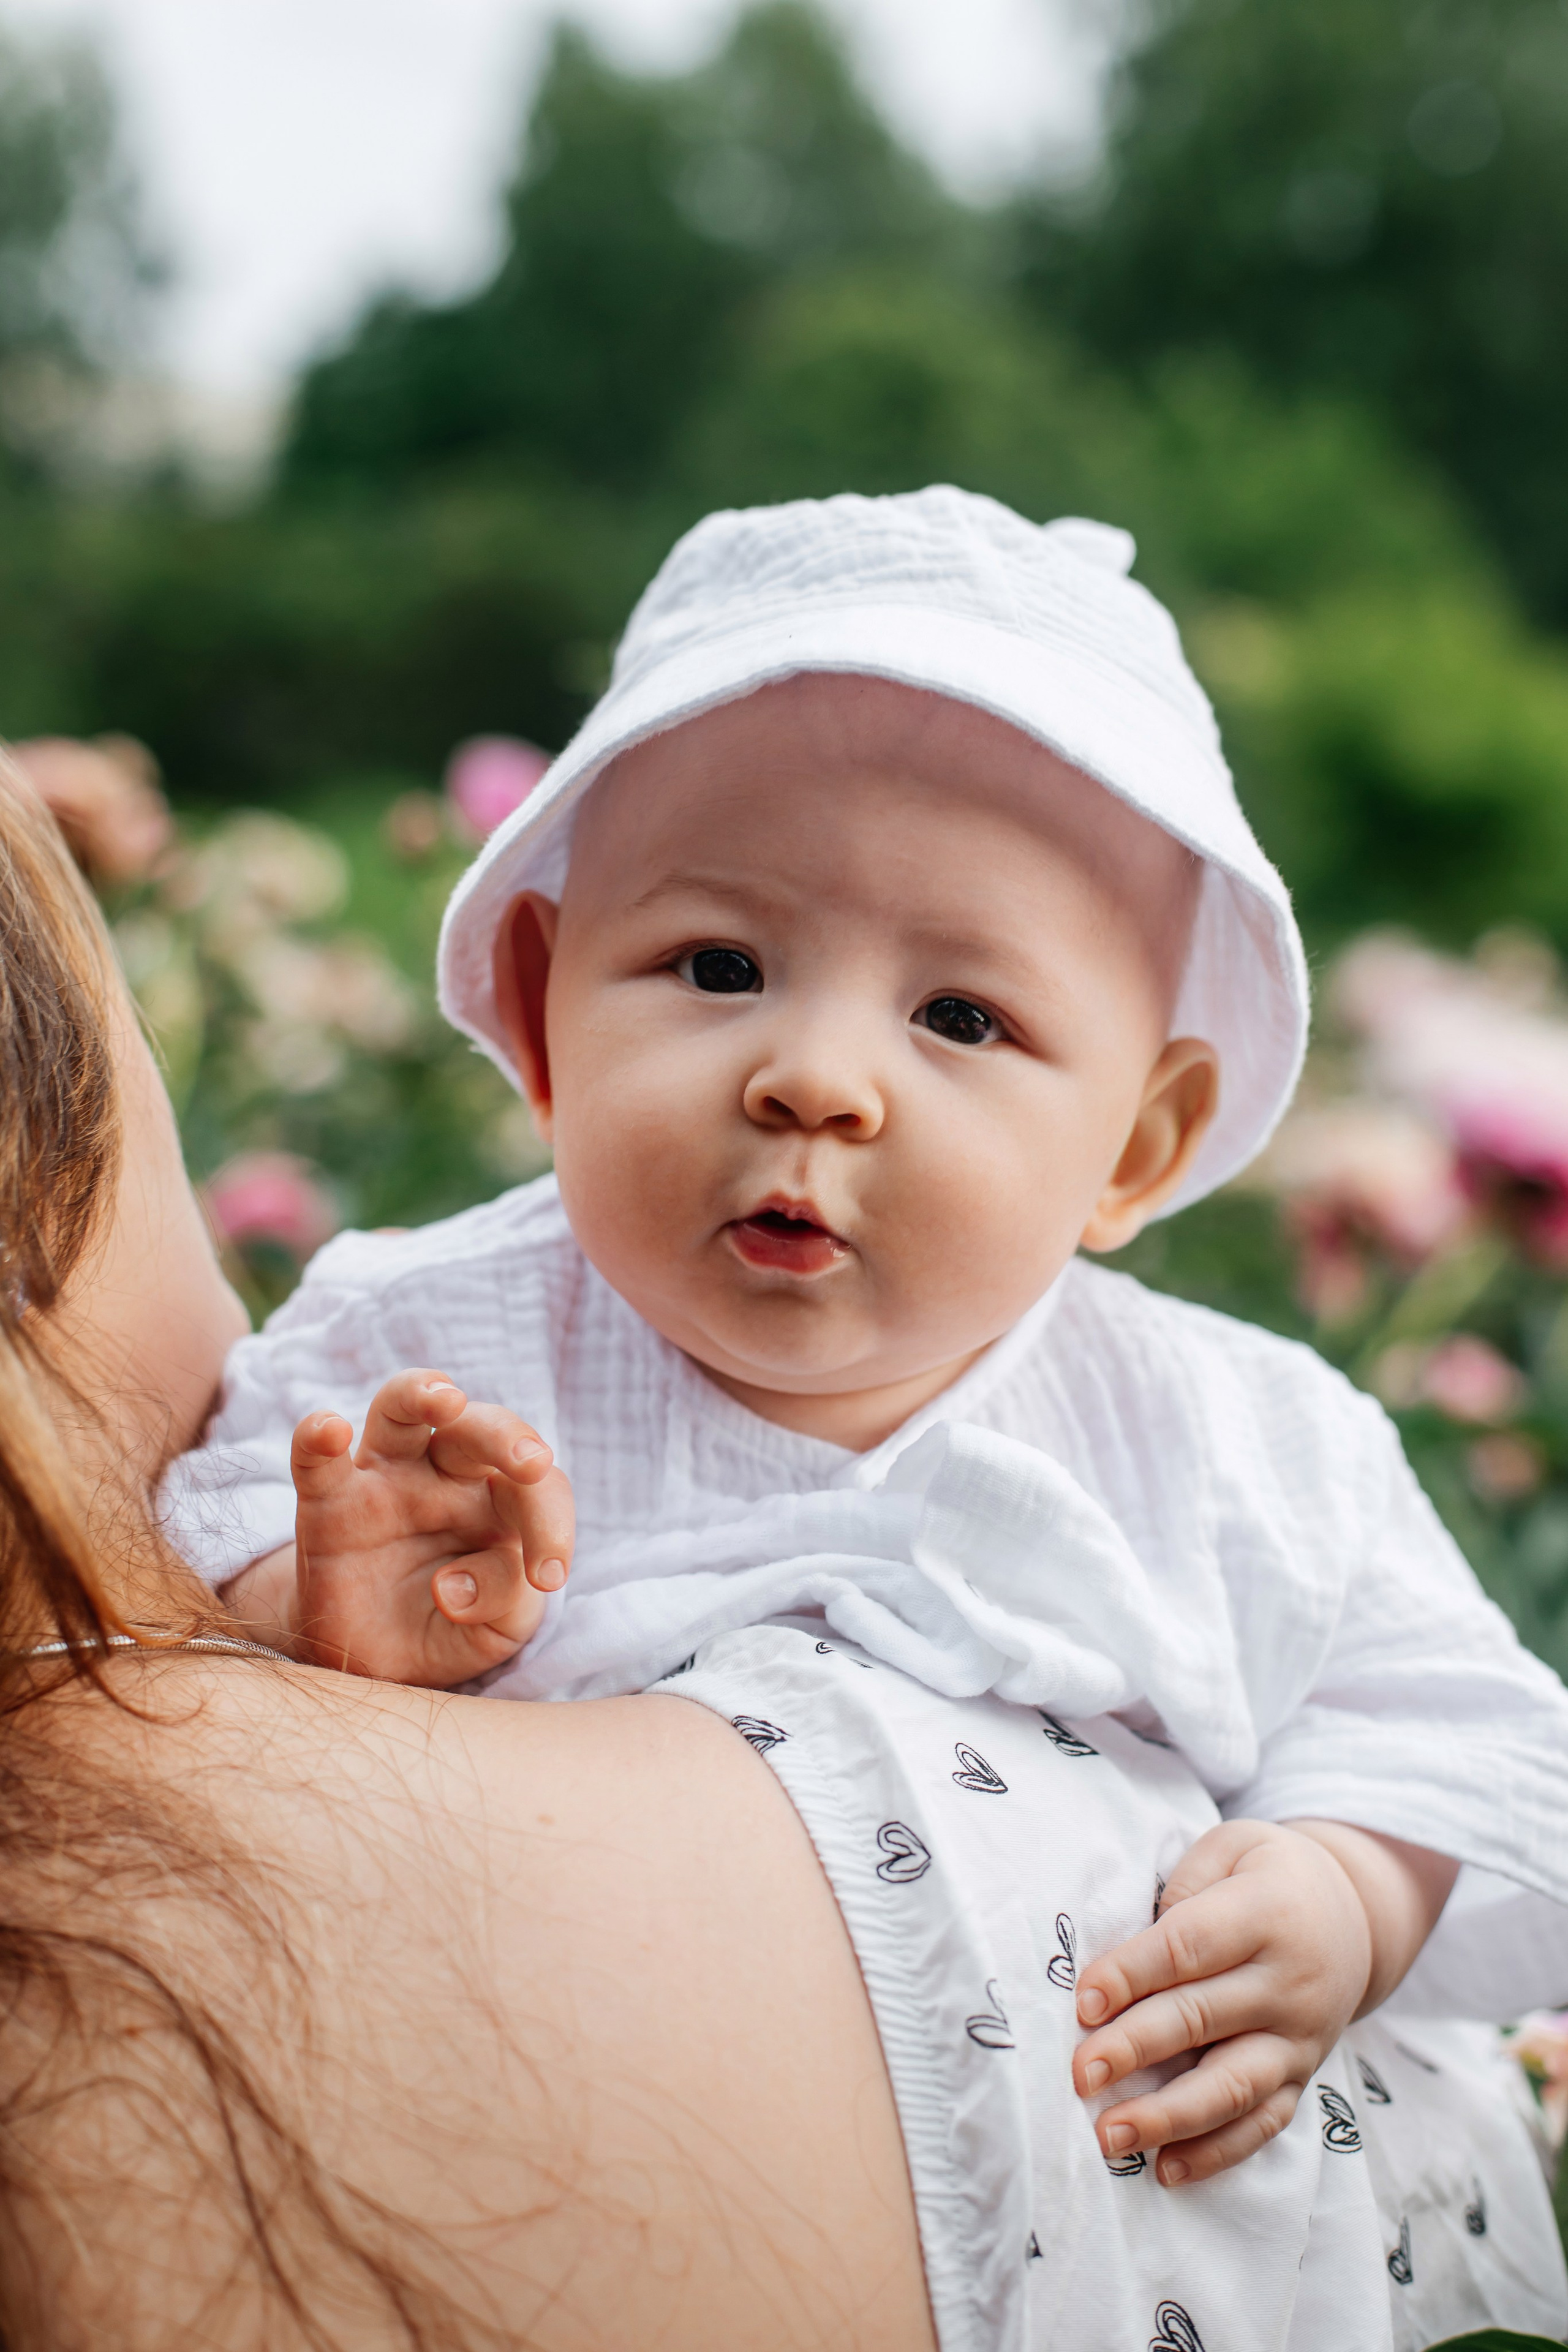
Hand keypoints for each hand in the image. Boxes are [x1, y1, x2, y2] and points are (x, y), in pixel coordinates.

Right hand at [274, 1367, 572, 1684]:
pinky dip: (317, 1438)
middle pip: (477, 1428)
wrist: (372, 1663)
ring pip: (401, 1411)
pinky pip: (318, 1461)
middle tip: (533, 1464)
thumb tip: (452, 1589)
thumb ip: (501, 1605)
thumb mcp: (494, 1632)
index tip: (548, 1577)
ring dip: (423, 1393)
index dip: (551, 1522)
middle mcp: (444, 1476)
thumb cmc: (448, 1629)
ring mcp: (384, 1481)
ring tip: (446, 1398)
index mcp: (498, 1502)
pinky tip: (330, 1429)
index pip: (534, 1487)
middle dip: (509, 1437)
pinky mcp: (328, 1503)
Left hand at [1071, 1819, 1374, 2186]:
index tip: (1083, 2002)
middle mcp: (1288, 1983)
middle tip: (1080, 2073)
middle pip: (1201, 2019)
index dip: (1131, 1975)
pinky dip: (1217, 2152)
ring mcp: (1299, 2038)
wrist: (1354, 1916)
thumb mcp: (1233, 1849)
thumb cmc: (1267, 1875)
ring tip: (1109, 2136)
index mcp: (1265, 1914)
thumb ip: (1186, 1888)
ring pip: (1232, 2086)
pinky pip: (1262, 2124)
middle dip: (1134, 2049)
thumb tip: (1134, 1954)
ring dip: (1167, 2116)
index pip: (1188, 1948)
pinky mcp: (1302, 2078)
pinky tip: (1167, 2170)